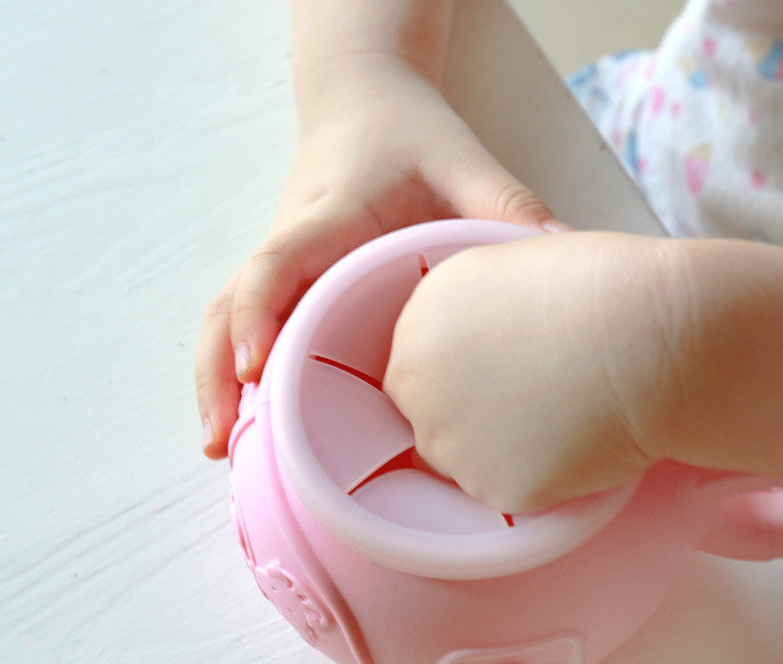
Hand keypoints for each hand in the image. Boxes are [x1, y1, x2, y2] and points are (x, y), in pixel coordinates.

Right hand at [195, 53, 566, 457]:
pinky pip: (247, 321)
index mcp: (328, 216)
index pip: (276, 264)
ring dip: (214, 380)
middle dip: (217, 373)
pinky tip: (248, 422)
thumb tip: (567, 260)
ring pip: (224, 319)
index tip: (256, 366)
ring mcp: (284, 262)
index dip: (258, 313)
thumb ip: (510, 206)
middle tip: (222, 441)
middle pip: (226, 307)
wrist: (364, 97)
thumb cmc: (408, 131)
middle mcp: (292, 242)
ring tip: (220, 447)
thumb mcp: (464, 160)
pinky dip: (235, 367)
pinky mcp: (289, 278)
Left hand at [384, 231, 681, 512]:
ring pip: (467, 463)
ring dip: (504, 450)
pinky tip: (581, 442)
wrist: (646, 337)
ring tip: (565, 416)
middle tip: (537, 399)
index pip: (418, 367)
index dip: (464, 372)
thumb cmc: (600, 288)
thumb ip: (478, 306)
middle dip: (474, 414)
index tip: (504, 370)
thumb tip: (485, 330)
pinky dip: (545, 477)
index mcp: (419, 321)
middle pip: (430, 418)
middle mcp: (417, 385)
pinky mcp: (494, 490)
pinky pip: (512, 493)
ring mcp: (451, 444)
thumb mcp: (515, 266)